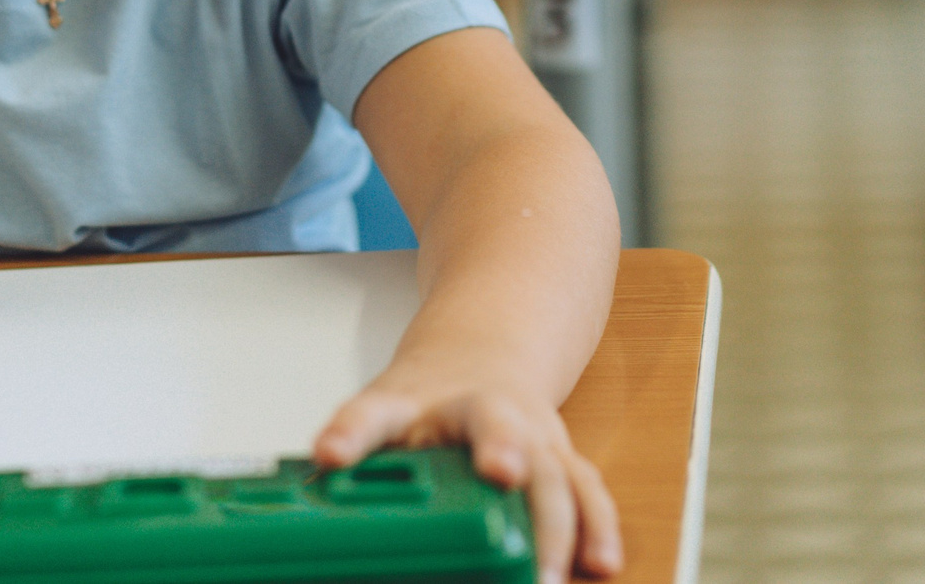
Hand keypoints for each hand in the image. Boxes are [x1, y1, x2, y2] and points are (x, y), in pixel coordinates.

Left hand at [314, 371, 619, 583]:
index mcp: (458, 402)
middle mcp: (508, 417)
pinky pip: (590, 498)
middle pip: (515, 443)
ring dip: (563, 527)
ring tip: (547, 577)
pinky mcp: (567, 471)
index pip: (446, 416)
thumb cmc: (430, 397)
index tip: (490, 466)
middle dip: (517, 475)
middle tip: (510, 498)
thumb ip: (358, 433)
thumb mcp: (384, 405)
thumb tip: (325, 458)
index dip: (458, 439)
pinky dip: (598, 532)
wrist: (483, 361)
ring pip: (561, 477)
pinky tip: (599, 566)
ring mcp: (543, 442)